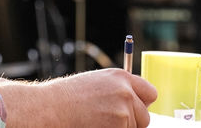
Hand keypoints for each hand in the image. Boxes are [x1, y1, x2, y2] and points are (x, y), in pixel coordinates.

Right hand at [0, 68, 156, 127]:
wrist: (51, 108)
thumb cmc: (66, 97)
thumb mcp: (95, 83)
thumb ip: (117, 89)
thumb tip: (134, 102)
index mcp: (121, 77)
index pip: (150, 93)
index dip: (142, 103)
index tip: (134, 109)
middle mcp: (126, 92)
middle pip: (145, 116)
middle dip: (132, 121)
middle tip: (110, 121)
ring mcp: (124, 111)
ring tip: (96, 122)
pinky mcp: (120, 126)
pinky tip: (95, 125)